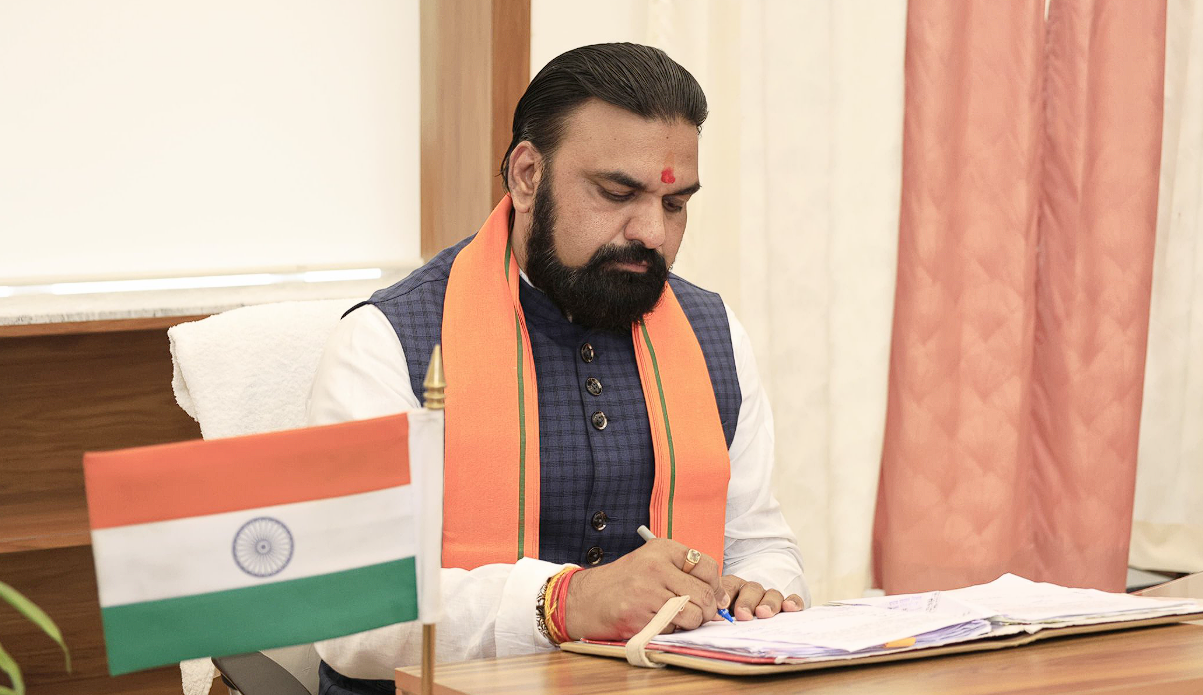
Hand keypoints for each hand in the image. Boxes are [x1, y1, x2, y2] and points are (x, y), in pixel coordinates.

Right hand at [563, 539, 725, 640]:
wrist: (584, 599)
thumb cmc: (622, 582)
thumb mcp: (651, 562)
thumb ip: (684, 572)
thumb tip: (722, 596)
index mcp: (662, 549)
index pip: (708, 566)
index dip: (715, 585)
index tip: (712, 595)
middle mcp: (656, 567)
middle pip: (705, 594)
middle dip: (707, 610)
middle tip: (698, 613)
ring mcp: (648, 592)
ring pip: (694, 615)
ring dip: (690, 623)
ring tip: (675, 618)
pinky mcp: (640, 616)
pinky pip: (674, 629)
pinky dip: (672, 630)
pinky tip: (657, 622)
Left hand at [720, 575, 804, 619]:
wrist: (750, 617)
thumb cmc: (730, 618)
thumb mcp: (719, 614)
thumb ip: (716, 614)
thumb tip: (712, 618)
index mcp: (733, 588)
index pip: (730, 585)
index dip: (727, 593)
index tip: (723, 608)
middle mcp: (752, 591)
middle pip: (752, 589)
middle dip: (747, 602)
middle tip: (743, 615)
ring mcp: (770, 597)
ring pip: (772, 594)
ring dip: (768, 603)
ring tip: (763, 614)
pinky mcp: (787, 605)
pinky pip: (793, 600)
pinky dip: (793, 602)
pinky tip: (790, 608)